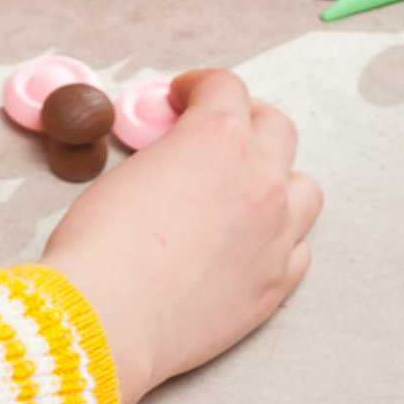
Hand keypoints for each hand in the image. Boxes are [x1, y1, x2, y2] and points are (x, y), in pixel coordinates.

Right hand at [39, 69, 321, 403]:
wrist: (108, 317)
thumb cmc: (100, 247)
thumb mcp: (125, 176)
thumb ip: (168, 159)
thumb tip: (176, 164)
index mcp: (219, 140)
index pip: (225, 88)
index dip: (200, 86)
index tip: (185, 98)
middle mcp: (261, 178)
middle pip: (276, 129)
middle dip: (247, 122)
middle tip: (221, 134)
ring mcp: (279, 232)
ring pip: (303, 189)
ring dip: (278, 181)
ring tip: (246, 192)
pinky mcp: (279, 280)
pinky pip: (299, 247)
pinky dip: (279, 239)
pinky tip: (252, 244)